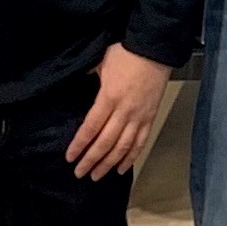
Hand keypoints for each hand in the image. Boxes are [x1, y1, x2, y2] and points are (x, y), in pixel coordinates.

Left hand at [67, 42, 172, 179]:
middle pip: (105, 142)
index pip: (91, 127)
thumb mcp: (102, 63)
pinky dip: (131, 156)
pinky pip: (140, 142)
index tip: (70, 157)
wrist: (155, 49)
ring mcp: (139, 116)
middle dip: (91, 160)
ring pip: (122, 146)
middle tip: (80, 173)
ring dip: (108, 163)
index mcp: (109, 97)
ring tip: (97, 175)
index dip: (79, 144)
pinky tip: (121, 167)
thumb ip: (90, 77)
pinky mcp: (150, 117)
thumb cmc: (128, 53)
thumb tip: (77, 82)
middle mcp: (124, 111)